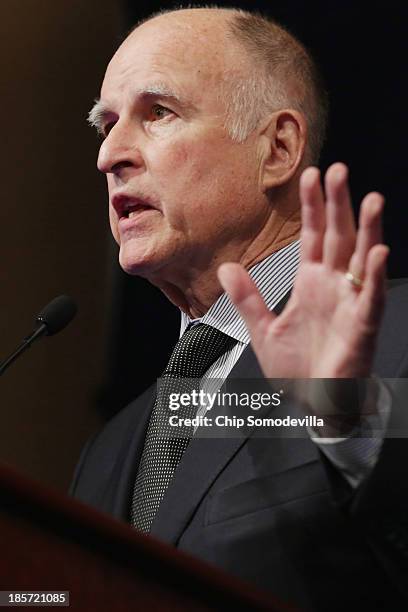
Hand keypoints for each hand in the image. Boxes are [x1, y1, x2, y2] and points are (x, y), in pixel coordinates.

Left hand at [218, 163, 387, 378]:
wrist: (316, 403)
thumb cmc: (298, 369)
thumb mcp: (263, 330)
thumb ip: (248, 298)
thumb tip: (226, 268)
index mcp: (310, 283)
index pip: (314, 236)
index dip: (313, 206)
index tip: (310, 176)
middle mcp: (333, 286)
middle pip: (339, 237)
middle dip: (339, 204)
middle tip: (338, 170)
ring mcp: (350, 303)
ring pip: (362, 259)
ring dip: (367, 230)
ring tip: (370, 199)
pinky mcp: (362, 326)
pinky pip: (371, 297)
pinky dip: (374, 276)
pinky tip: (377, 253)